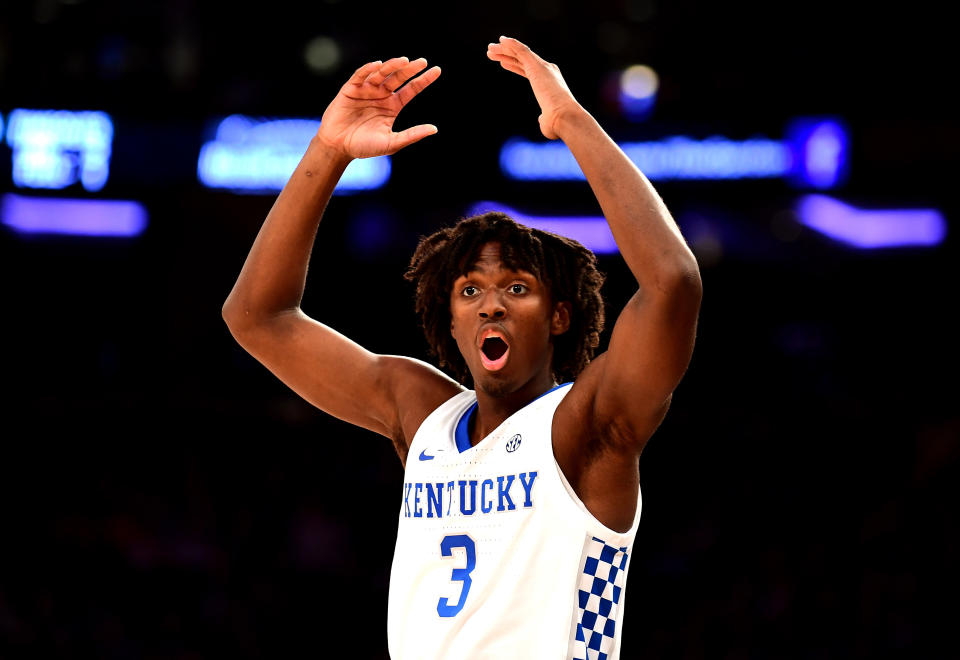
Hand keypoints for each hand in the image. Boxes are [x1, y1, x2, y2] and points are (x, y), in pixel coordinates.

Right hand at [316, 57, 440, 158]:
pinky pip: (360, 75)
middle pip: (398, 78)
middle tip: (422, 62)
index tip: (437, 70)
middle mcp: (381, 95)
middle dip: (410, 69)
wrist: (338, 147)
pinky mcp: (350, 89)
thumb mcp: (392, 143)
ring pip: (381, 73)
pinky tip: (378, 65)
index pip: (411, 89)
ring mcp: (366, 90)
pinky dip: (368, 69)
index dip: (423, 80)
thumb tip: (434, 129)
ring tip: (404, 61)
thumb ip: (412, 135)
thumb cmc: (365, 147)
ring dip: (392, 66)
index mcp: (393, 106)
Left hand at [486, 36, 580, 139]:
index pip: (528, 70)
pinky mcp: (537, 65)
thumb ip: (545, 118)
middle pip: (522, 60)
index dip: (515, 66)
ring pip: (520, 53)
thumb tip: (543, 120)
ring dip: (504, 50)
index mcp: (549, 82)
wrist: (563, 117)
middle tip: (492, 53)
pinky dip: (512, 44)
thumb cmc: (557, 122)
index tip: (503, 63)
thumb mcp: (548, 120)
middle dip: (507, 55)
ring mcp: (542, 66)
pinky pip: (522, 50)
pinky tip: (502, 40)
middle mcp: (547, 70)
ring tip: (490, 49)